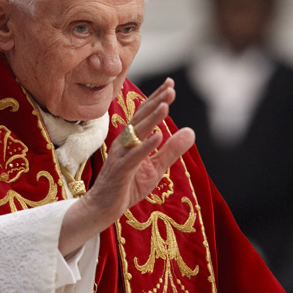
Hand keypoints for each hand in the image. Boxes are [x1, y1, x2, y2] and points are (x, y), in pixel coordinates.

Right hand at [59, 78, 194, 254]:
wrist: (102, 208)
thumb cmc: (126, 186)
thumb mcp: (155, 167)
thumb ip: (172, 150)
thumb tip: (190, 131)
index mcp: (131, 140)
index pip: (145, 115)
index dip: (156, 99)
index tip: (170, 84)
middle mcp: (124, 143)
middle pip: (140, 118)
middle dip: (155, 103)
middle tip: (170, 88)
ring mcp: (121, 156)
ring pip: (137, 133)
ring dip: (151, 119)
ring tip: (166, 106)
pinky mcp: (121, 171)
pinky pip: (134, 156)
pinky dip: (146, 145)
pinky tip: (158, 136)